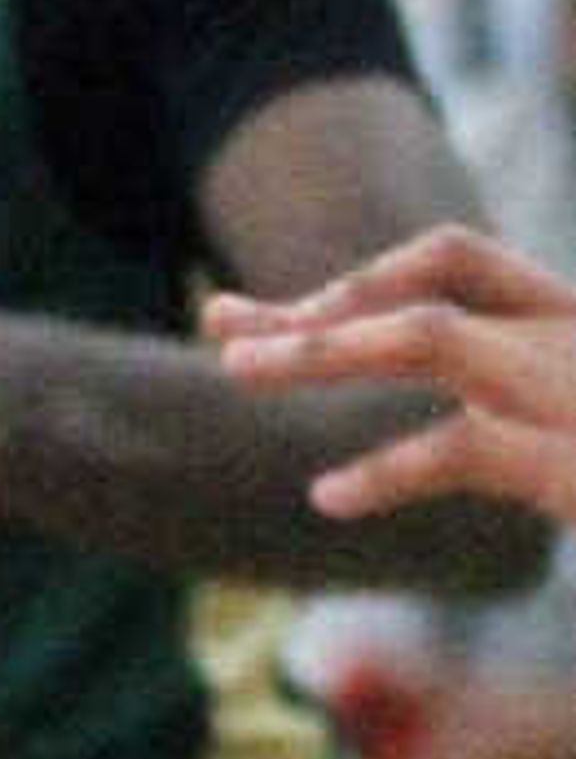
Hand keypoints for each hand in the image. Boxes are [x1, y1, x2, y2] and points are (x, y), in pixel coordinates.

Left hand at [208, 222, 575, 524]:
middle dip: (311, 310)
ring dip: (321, 349)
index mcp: (572, 325)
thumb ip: (533, 410)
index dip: (361, 283)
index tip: (292, 318)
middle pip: (417, 293)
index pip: (454, 261)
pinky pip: (462, 448)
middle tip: (218, 320)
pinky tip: (328, 497)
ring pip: (426, 335)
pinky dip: (387, 470)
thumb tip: (475, 428)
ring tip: (238, 365)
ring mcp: (575, 391)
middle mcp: (572, 340)